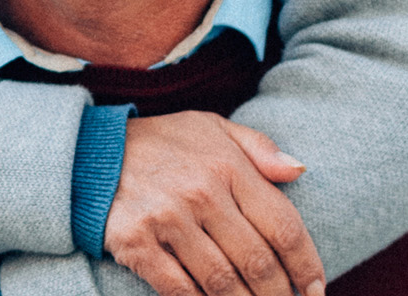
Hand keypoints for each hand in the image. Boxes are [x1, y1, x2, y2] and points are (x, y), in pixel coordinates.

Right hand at [104, 111, 323, 295]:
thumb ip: (258, 147)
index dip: (307, 265)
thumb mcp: (211, 127)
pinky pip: (179, 290)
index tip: (316, 289)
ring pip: (223, 283)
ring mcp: (166, 219)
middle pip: (257, 262)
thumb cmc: (162, 143)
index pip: (283, 226)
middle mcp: (200, 193)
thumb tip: (299, 171)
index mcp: (227, 166)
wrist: (90, 151)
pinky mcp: (136, 243)